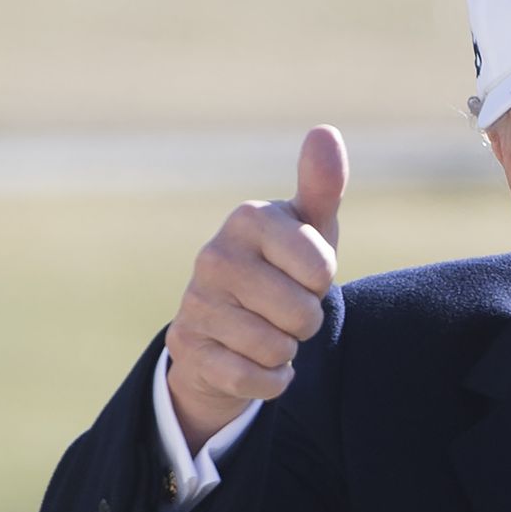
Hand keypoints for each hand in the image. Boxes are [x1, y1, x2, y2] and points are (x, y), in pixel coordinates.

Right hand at [165, 125, 345, 452]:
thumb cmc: (284, 267)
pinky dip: (268, 380)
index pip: (320, 269)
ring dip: (285, 350)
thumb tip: (324, 131)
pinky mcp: (186, 348)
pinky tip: (255, 362)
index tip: (303, 274)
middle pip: (301, 314)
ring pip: (276, 348)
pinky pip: (251, 379)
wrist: (230, 328)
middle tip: (286, 308)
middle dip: (306, 322)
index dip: (321, 283)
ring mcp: (195, 303)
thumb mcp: (310, 228)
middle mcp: (214, 256)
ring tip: (268, 330)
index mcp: (248, 219)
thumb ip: (322, 186)